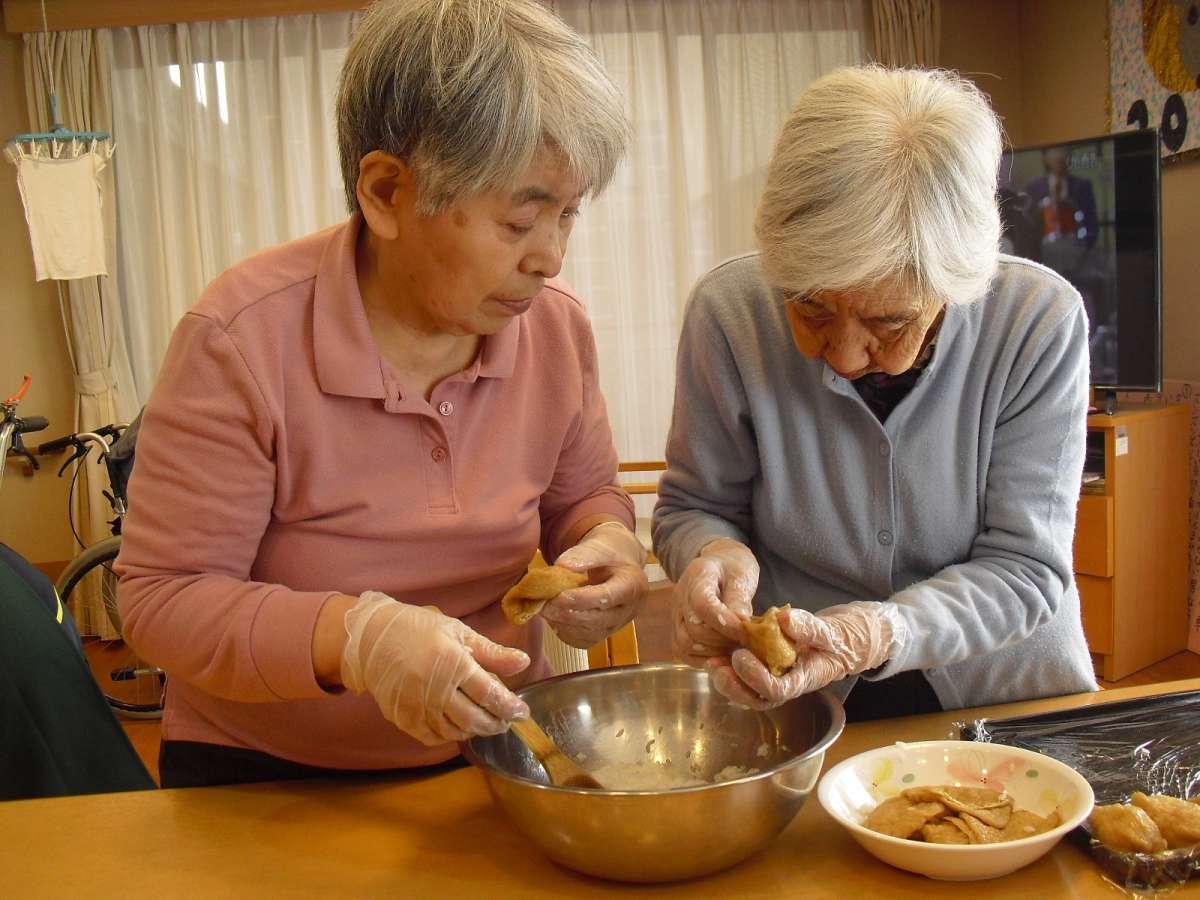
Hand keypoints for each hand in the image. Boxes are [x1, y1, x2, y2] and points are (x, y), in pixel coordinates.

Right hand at [340, 591, 530, 745]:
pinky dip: (449, 737)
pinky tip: (458, 727)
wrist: (371, 638)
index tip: (522, 712)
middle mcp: (435, 688)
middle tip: (506, 722)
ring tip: (485, 723)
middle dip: (496, 724)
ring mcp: (417, 706)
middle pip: (474, 718)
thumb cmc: (418, 629)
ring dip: (474, 732)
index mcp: (452, 662)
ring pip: (454, 732)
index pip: (489, 693)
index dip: (509, 706)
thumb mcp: (458, 631)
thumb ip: (491, 652)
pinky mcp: (403, 718)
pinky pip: (432, 737)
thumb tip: (523, 662)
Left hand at [540, 522, 648, 648]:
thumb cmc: (608, 554)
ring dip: (563, 623)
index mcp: (633, 585)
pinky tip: (554, 618)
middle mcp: (629, 610)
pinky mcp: (604, 634)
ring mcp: (617, 625)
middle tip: (543, 603)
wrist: (616, 565)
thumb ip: (582, 554)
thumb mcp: (599, 546)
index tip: (558, 594)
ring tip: (544, 609)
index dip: (582, 599)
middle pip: (598, 619)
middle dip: (567, 612)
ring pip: (589, 634)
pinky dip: (565, 632)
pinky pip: (583, 641)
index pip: (608, 597)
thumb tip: (562, 566)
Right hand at [672, 538, 758, 666]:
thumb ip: (739, 599)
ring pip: (686, 644)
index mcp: (697, 577)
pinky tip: (722, 654)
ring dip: (714, 652)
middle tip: (743, 640)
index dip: (724, 622)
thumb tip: (741, 624)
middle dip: (722, 640)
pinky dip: (703, 659)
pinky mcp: (678, 630)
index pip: (701, 604)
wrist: (720, 564)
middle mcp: (680, 597)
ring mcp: (676, 615)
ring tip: (734, 646)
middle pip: (694, 629)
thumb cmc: (733, 567)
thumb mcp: (742, 574)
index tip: (745, 630)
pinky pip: (683, 652)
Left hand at [707, 602, 901, 709]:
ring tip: (711, 663)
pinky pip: (748, 675)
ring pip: (749, 691)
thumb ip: (810, 627)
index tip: (740, 656)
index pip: (776, 691)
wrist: (851, 639)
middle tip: (716, 666)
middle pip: (757, 698)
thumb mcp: (832, 630)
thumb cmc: (845, 638)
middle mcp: (789, 684)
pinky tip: (718, 653)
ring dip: (728, 680)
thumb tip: (784, 619)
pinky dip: (732, 668)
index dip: (755, 678)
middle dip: (734, 686)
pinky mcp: (771, 667)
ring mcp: (779, 677)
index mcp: (805, 680)